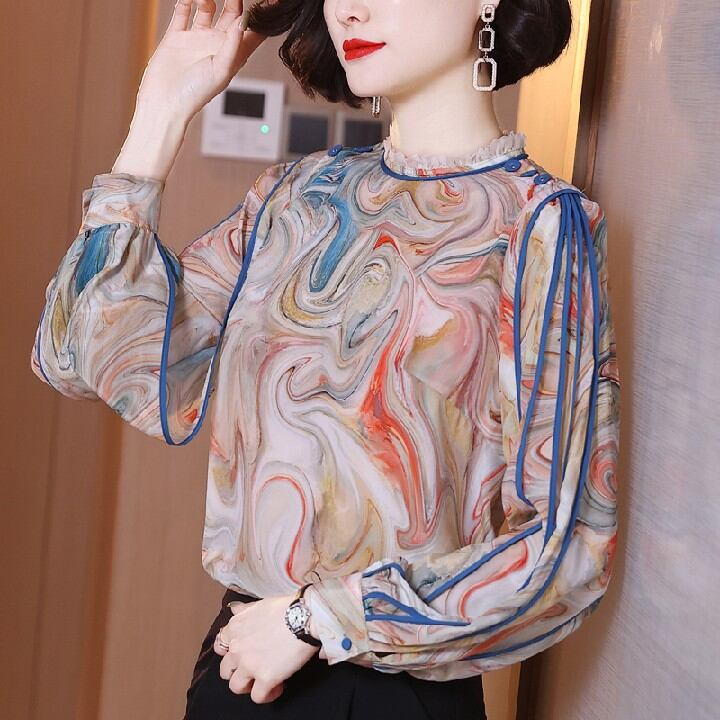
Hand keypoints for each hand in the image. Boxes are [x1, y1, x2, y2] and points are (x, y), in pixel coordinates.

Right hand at [135, 0, 267, 123]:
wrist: (165, 102)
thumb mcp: (221, 71)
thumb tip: (244, 20)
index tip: (272, 2)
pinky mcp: (177, 36)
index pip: (254, 31)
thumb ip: (234, 45)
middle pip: (232, 13)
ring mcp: (197, 39)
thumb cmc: (196, 94)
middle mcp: (217, 45)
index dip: (263, 16)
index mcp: (234, 55)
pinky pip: (183, 10)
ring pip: (207, 7)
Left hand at [213, 594, 319, 703]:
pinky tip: (277, 686)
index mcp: (235, 628)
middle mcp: (237, 648)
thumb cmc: (286, 608)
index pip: (220, 647)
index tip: (242, 654)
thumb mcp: (260, 604)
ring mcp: (249, 665)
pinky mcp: (265, 678)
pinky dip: (267, 695)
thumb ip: (245, 610)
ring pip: (236, 687)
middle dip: (238, 671)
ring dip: (249, 685)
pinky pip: (258, 697)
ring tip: (263, 680)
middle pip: (226, 670)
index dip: (230, 653)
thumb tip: (236, 610)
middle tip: (253, 669)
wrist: (303, 617)